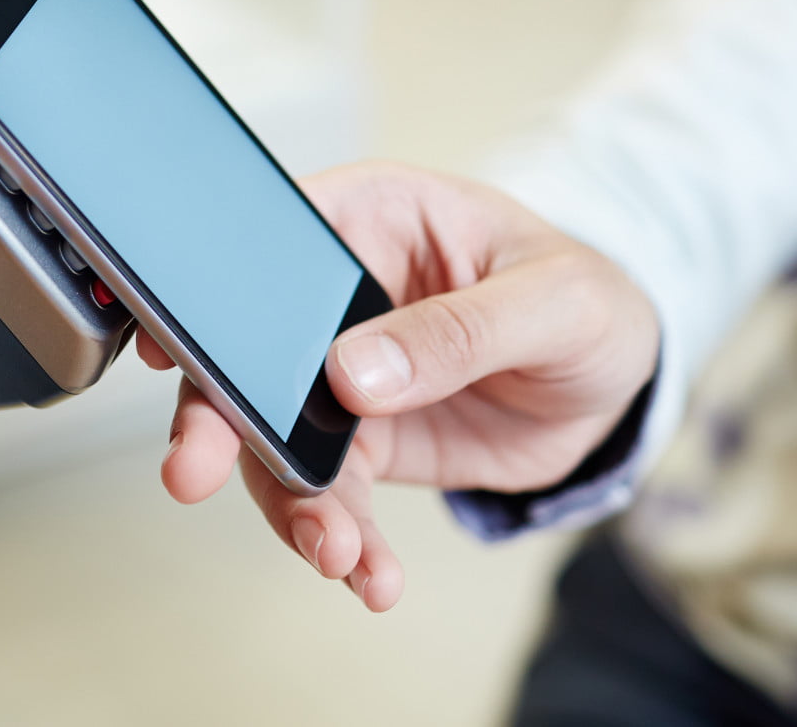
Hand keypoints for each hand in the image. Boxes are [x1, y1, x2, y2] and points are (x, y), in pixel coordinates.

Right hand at [149, 162, 658, 608]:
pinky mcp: (363, 441)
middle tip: (191, 470)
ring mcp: (339, 373)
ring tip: (335, 555)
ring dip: (292, 504)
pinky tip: (369, 576)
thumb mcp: (550, 300)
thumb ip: (456, 331)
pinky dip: (343, 540)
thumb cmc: (590, 298)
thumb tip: (357, 371)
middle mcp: (333, 299)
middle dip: (217, 420)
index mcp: (366, 220)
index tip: (177, 354)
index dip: (209, 298)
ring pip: (275, 442)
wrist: (619, 378)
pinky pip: (331, 495)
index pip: (265, 249)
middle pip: (245, 355)